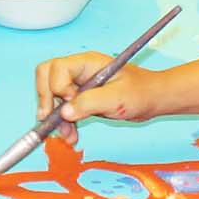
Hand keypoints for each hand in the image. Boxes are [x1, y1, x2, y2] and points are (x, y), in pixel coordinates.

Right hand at [35, 55, 161, 142]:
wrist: (153, 100)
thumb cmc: (141, 92)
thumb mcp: (117, 98)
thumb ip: (90, 103)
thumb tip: (64, 112)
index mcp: (86, 63)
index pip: (56, 68)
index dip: (58, 87)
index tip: (71, 101)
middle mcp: (79, 71)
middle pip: (46, 78)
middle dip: (46, 100)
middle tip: (50, 120)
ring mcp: (79, 85)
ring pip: (52, 97)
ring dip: (55, 118)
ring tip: (67, 135)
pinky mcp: (82, 99)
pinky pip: (63, 109)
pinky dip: (64, 123)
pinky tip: (72, 135)